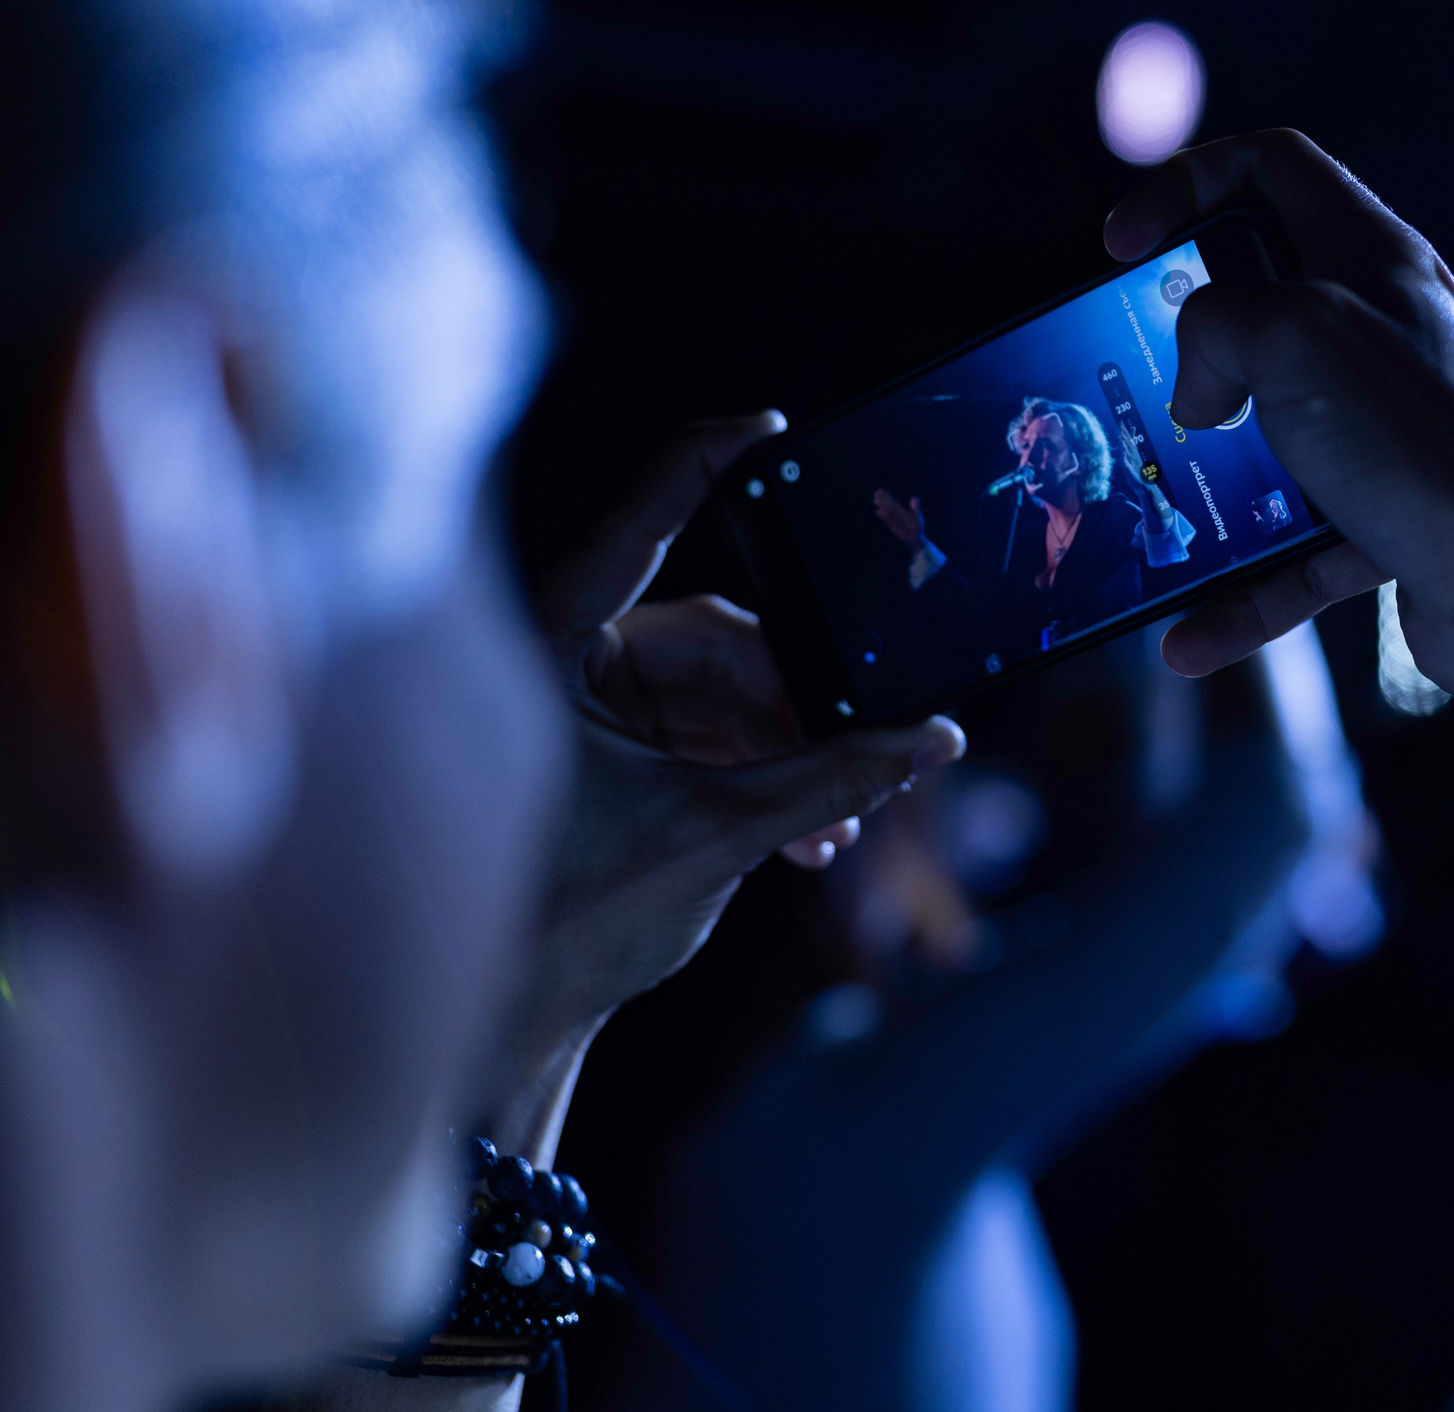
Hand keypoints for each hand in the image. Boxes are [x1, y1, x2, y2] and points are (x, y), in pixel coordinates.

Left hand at [502, 417, 963, 1084]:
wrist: (522, 1023)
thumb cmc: (569, 924)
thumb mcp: (715, 839)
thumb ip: (828, 782)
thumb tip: (931, 739)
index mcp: (557, 650)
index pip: (642, 523)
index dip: (709, 465)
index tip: (773, 431)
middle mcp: (570, 662)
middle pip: (717, 632)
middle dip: (794, 695)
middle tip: (854, 744)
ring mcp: (596, 709)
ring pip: (727, 689)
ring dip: (789, 747)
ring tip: (830, 821)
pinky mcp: (622, 753)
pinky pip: (715, 732)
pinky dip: (763, 771)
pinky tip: (806, 834)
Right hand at [872, 487, 925, 548]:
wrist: (916, 539)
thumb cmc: (918, 527)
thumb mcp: (917, 516)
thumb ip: (915, 507)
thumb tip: (914, 497)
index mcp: (902, 510)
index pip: (893, 502)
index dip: (887, 496)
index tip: (881, 490)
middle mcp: (896, 514)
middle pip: (888, 505)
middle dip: (882, 499)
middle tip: (876, 492)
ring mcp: (894, 520)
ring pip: (886, 511)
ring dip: (881, 506)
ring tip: (876, 500)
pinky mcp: (892, 526)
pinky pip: (887, 520)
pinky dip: (883, 516)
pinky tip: (878, 511)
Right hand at [1104, 131, 1453, 704]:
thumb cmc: (1425, 436)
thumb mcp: (1296, 336)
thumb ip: (1216, 327)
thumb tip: (1200, 394)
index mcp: (1370, 258)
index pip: (1272, 172)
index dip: (1186, 186)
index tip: (1121, 245)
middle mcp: (1382, 334)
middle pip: (1260, 309)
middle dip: (1187, 345)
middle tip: (1140, 378)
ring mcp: (1386, 430)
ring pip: (1269, 441)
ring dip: (1206, 481)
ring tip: (1153, 506)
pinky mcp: (1388, 518)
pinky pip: (1293, 553)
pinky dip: (1243, 590)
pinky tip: (1189, 637)